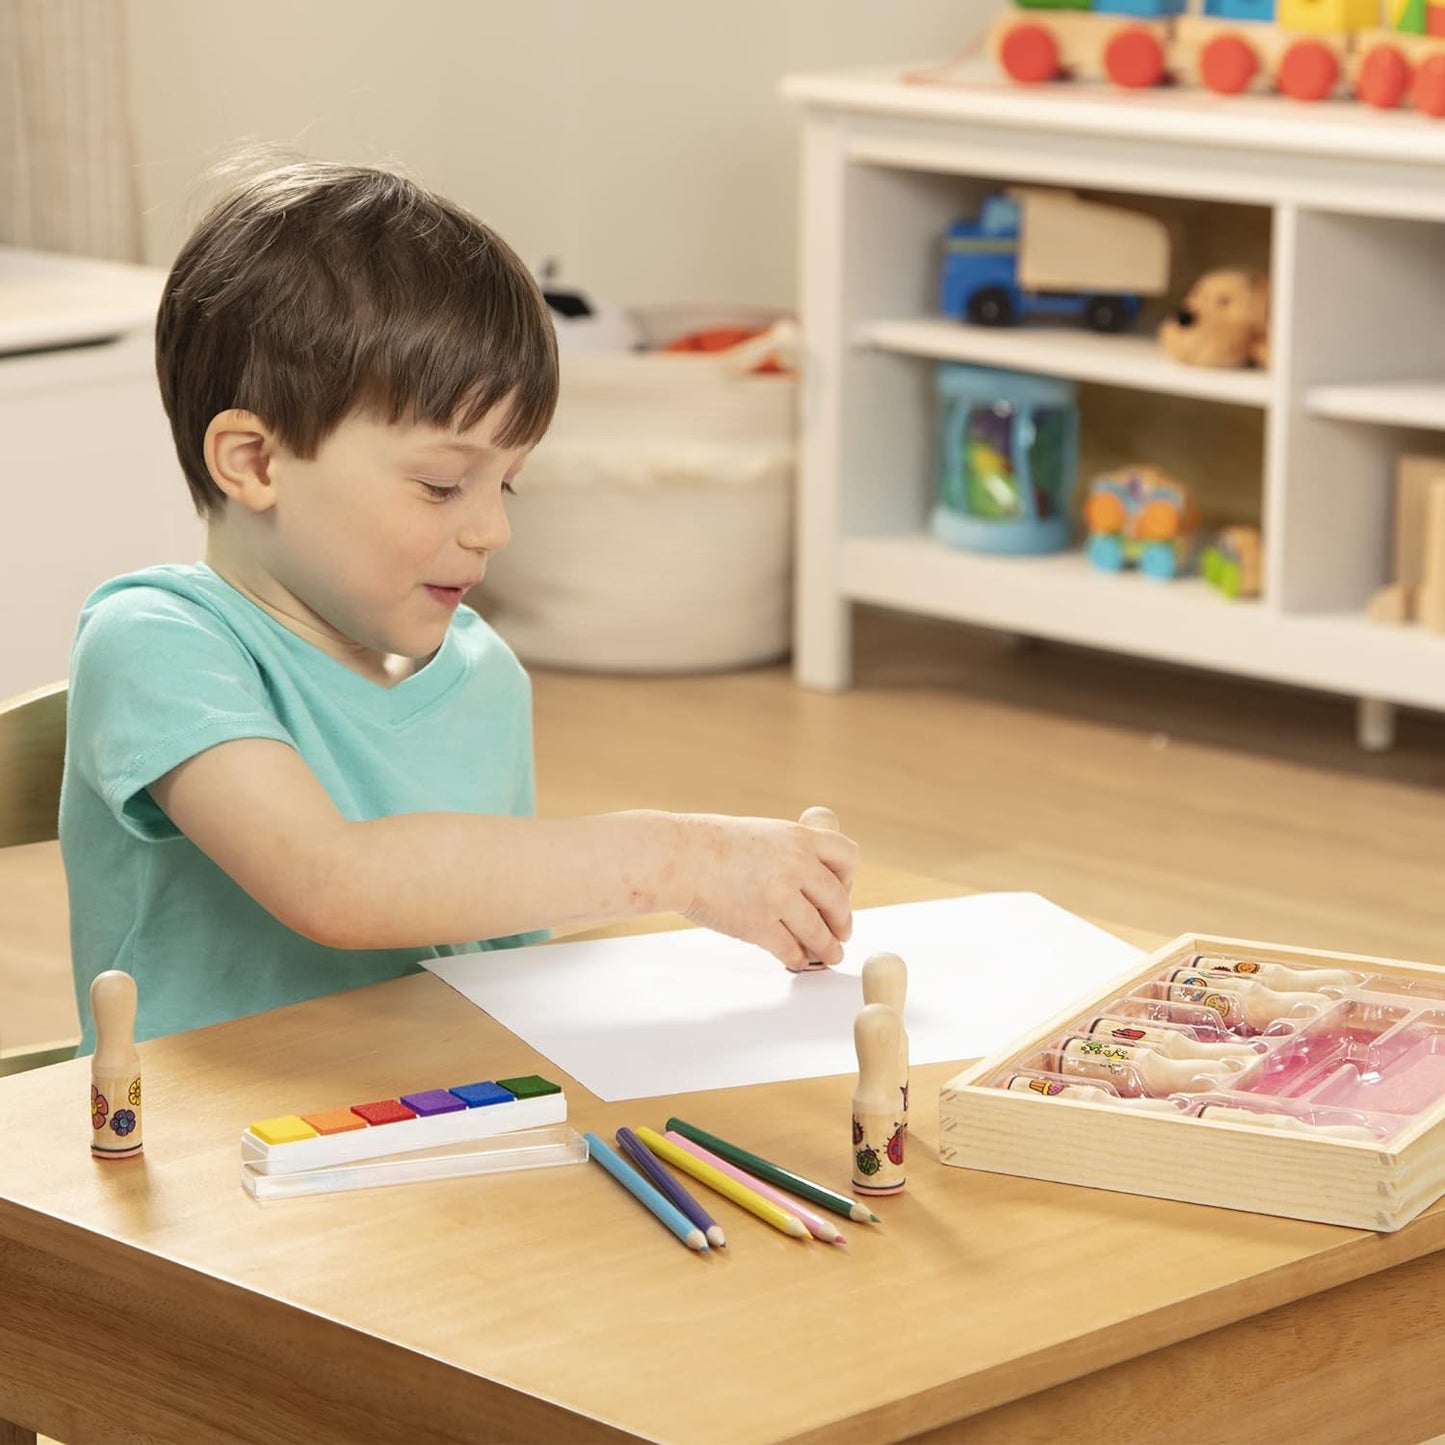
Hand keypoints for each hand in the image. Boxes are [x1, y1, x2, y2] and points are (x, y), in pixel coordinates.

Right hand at [674, 814, 857, 970]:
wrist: (675, 857)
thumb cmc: (709, 845)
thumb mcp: (761, 833)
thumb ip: (788, 852)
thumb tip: (811, 880)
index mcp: (798, 838)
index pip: (847, 857)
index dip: (848, 878)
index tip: (841, 891)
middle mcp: (796, 865)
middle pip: (838, 901)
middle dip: (843, 922)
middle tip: (842, 932)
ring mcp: (779, 897)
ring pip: (820, 933)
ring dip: (829, 949)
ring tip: (831, 955)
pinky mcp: (759, 926)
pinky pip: (791, 950)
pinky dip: (797, 959)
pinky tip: (797, 960)